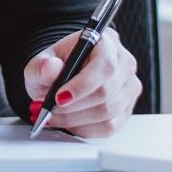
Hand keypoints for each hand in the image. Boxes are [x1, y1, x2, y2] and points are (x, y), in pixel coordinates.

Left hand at [22, 26, 140, 138]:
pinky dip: (84, 129)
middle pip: (106, 92)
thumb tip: (49, 67)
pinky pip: (109, 127)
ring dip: (76, 119)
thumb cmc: (56, 65)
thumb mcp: (42, 61)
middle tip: (48, 109)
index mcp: (107, 42)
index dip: (82, 84)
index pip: (104, 65)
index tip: (59, 97)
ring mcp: (129, 87)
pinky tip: (68, 122)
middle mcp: (124, 63)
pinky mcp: (127, 109)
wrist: (62, 75)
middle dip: (73, 106)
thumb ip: (43, 65)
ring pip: (107, 113)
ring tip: (53, 116)